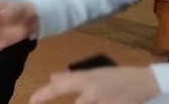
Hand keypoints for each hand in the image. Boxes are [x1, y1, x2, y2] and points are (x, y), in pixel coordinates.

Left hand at [30, 66, 159, 103]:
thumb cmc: (116, 76)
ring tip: (100, 97)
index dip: (43, 94)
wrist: (143, 82)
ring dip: (88, 102)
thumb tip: (53, 78)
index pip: (58, 88)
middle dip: (75, 103)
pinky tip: (105, 101)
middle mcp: (90, 94)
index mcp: (84, 80)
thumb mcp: (93, 73)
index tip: (32, 101)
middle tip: (74, 98)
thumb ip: (72, 78)